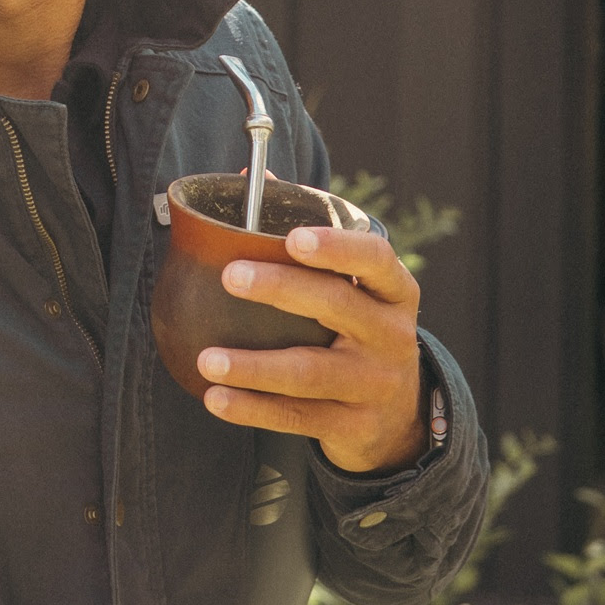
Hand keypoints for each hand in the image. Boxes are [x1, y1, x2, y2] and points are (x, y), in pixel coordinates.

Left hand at [197, 224, 426, 474]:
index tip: (293, 237)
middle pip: (337, 306)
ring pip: (311, 372)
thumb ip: (310, 236)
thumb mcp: (354, 288)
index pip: (375, 259)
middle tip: (231, 276)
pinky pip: (298, 416)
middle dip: (282, 289)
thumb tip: (258, 179)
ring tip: (207, 358)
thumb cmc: (358, 330)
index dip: (336, 247)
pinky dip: (253, 409)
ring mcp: (374, 384)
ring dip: (255, 366)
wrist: (397, 417)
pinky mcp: (353, 426)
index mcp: (394, 291)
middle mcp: (392, 335)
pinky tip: (215, 399)